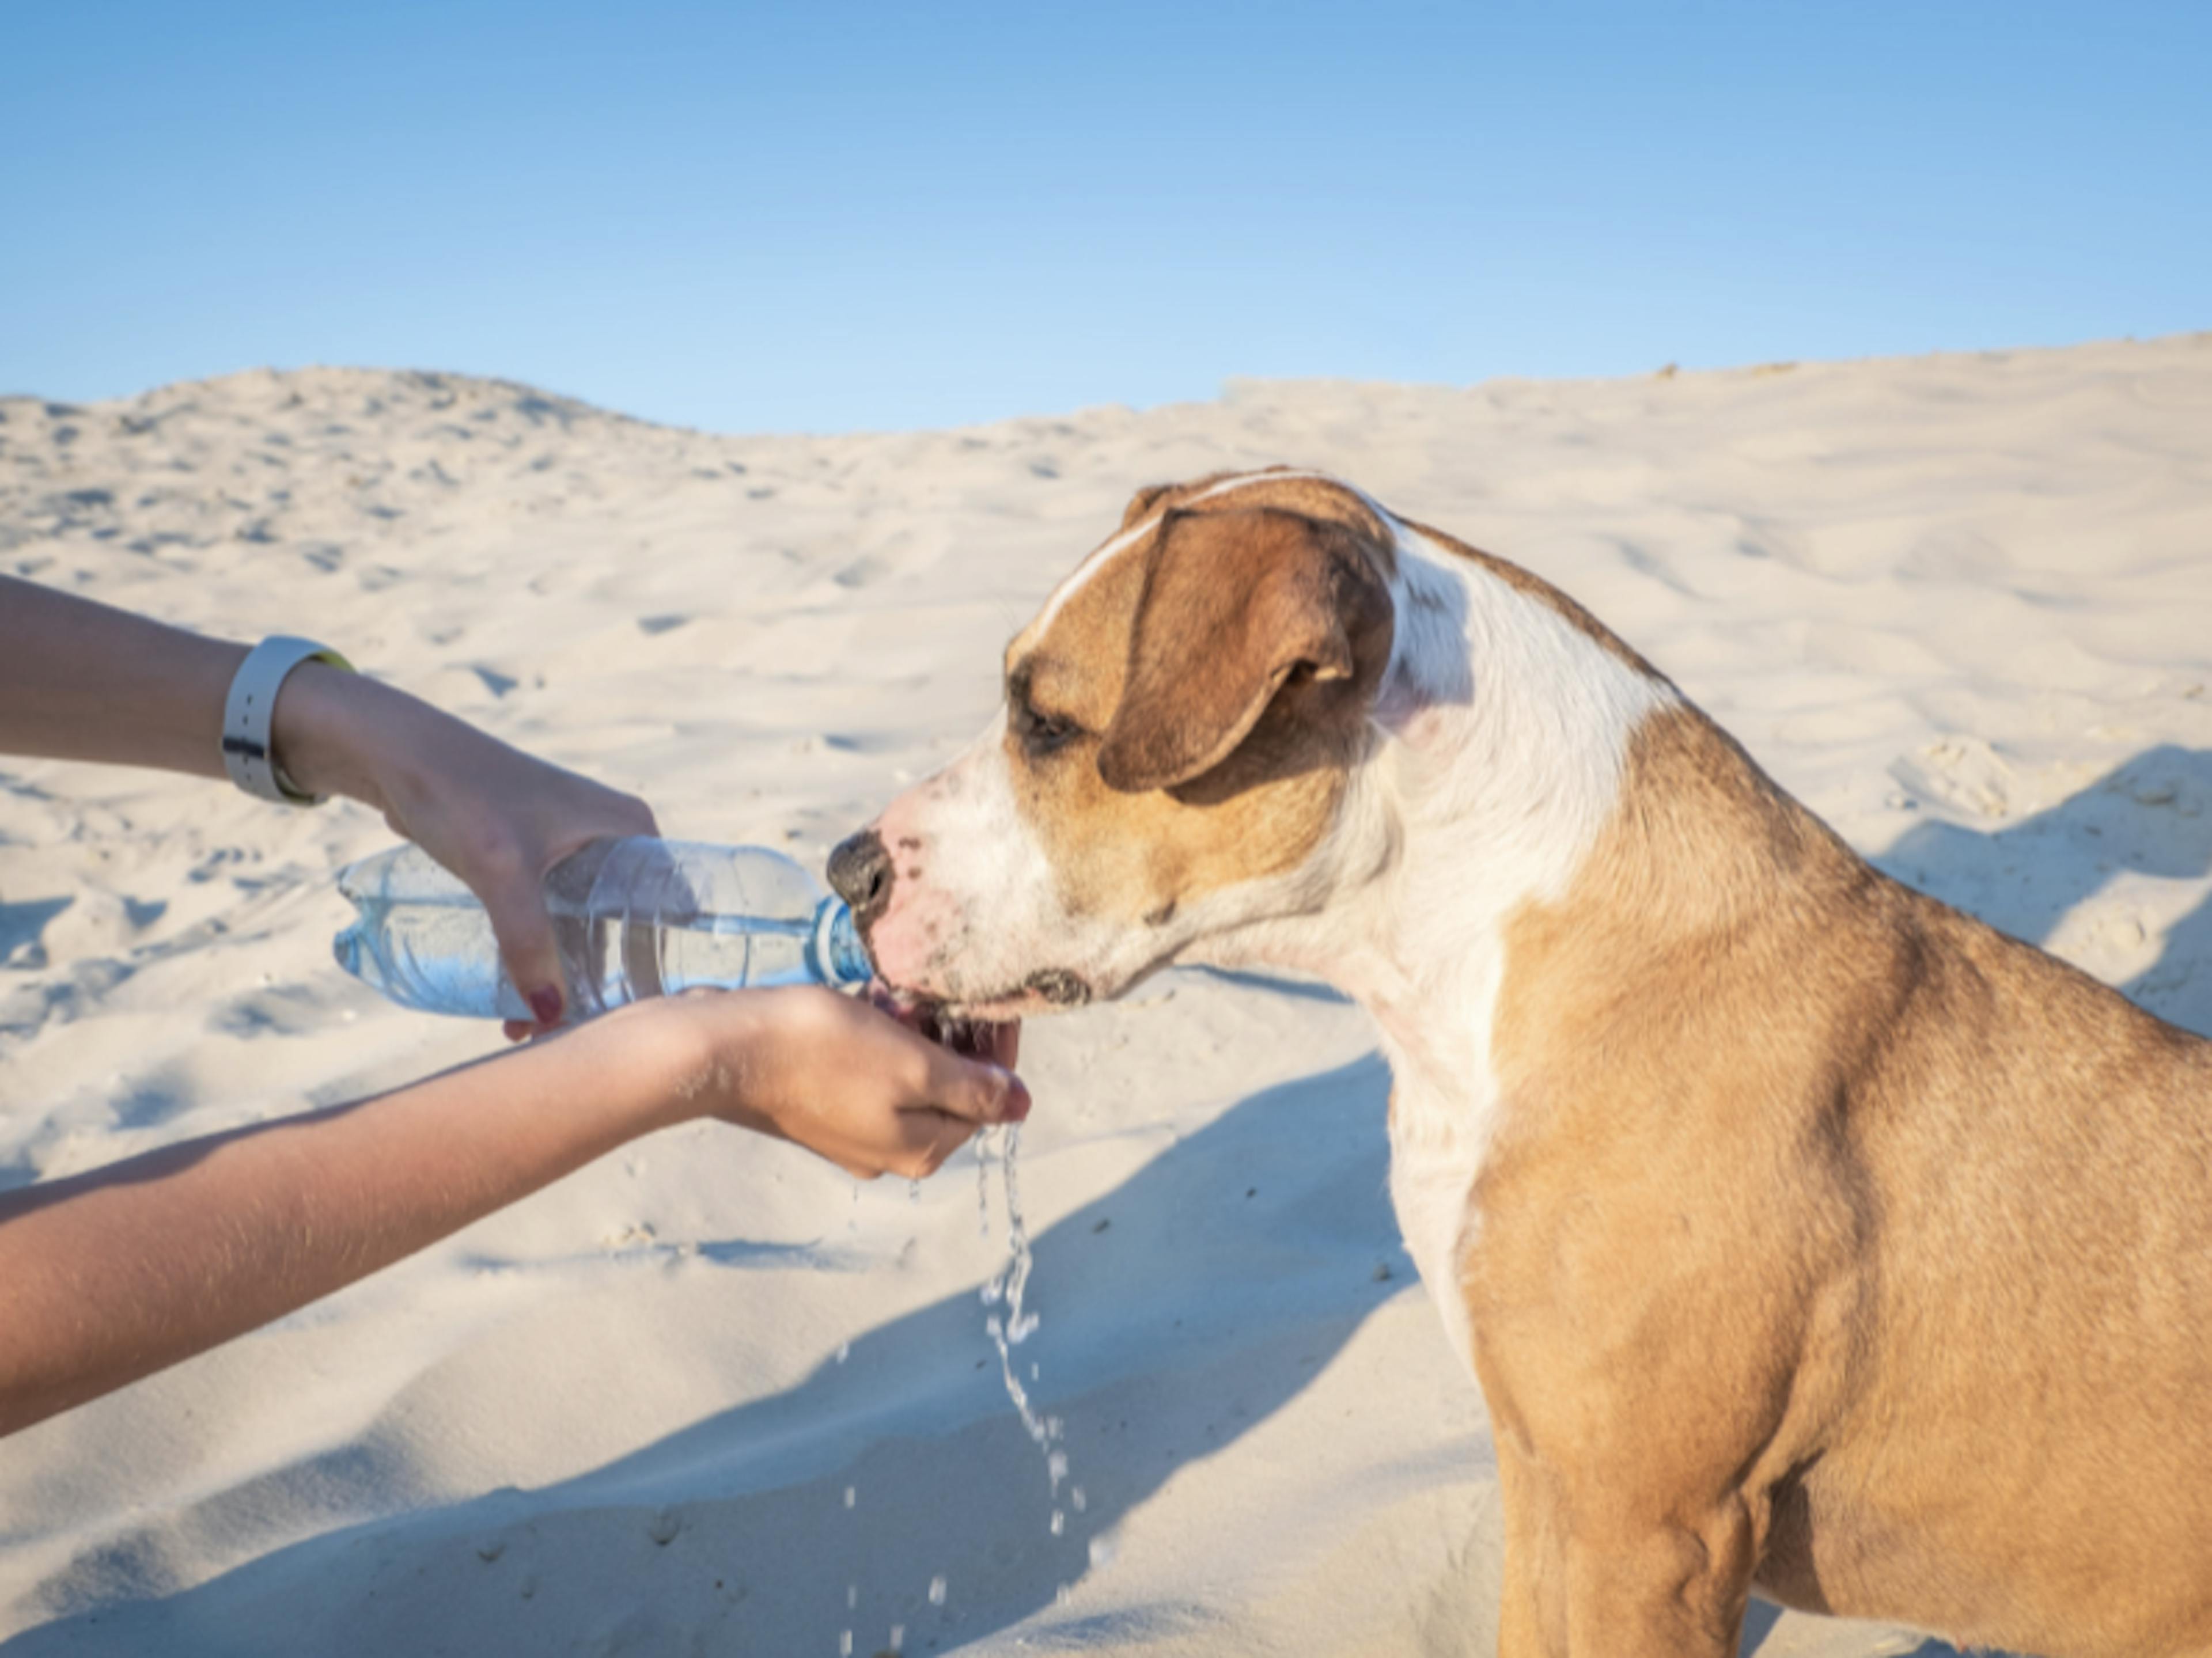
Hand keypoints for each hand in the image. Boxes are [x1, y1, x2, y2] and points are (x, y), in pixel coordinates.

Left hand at [272, 665, 656, 1027]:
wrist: (396, 753)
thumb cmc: (461, 792)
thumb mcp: (501, 870)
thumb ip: (526, 941)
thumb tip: (549, 1019)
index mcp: (631, 830)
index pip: (670, 910)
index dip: (656, 968)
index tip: (632, 1019)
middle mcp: (612, 839)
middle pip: (624, 929)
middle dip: (599, 985)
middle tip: (573, 1036)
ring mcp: (573, 849)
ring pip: (582, 929)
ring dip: (561, 978)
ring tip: (532, 1028)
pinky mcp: (535, 860)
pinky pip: (550, 920)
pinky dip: (537, 957)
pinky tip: (516, 998)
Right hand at [664, 987, 1028, 1179]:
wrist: (727, 1050)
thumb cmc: (823, 1053)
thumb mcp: (915, 1067)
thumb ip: (973, 1090)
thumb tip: (1023, 1108)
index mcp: (923, 1149)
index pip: (988, 1099)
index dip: (995, 1047)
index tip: (989, 999)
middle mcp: (890, 1151)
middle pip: (949, 1090)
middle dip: (951, 1037)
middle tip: (937, 992)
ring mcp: (852, 1131)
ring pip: (909, 1076)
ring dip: (913, 1032)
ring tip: (896, 996)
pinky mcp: (820, 1105)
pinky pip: (870, 1070)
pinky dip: (877, 1037)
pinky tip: (864, 1008)